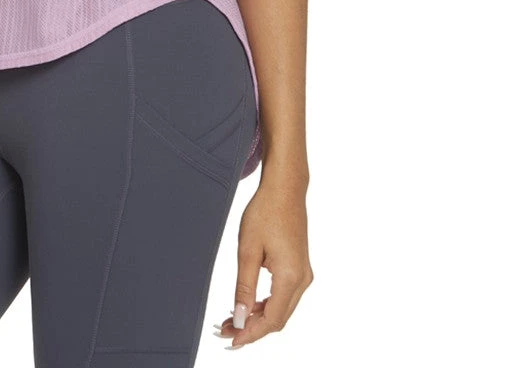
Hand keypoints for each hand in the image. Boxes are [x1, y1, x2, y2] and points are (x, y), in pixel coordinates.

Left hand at [212, 179, 312, 348]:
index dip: (250, 334)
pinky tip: (247, 305)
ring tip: (231, 319)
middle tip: (225, 331)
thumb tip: (239, 318)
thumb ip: (244, 287)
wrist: (285, 189)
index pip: (271, 320)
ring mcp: (303, 274)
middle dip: (252, 328)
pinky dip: (266, 304)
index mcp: (290, 276)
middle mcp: (302, 279)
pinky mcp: (299, 268)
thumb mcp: (248, 250)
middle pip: (278, 318)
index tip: (230, 340)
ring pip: (281, 309)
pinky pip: (284, 296)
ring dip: (258, 317)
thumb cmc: (265, 212)